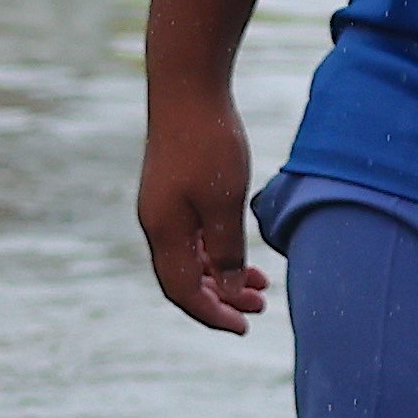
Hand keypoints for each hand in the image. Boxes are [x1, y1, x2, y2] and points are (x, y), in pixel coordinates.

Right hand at [136, 84, 268, 334]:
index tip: (244, 327)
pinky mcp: (173, 190)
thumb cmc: (208, 143)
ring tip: (258, 283)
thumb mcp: (224, 203)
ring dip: (220, 275)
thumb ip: (224, 251)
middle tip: (260, 308)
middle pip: (183, 278)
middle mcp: (157, 223)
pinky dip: (216, 252)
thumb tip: (224, 293)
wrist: (187, 89)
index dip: (211, 314)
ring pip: (189, 257)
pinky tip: (239, 250)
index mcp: (164, 231)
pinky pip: (191, 236)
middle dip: (220, 299)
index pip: (181, 291)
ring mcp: (163, 206)